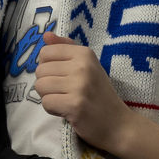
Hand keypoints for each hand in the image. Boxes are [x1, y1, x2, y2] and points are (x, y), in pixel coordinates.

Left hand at [34, 32, 130, 150]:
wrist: (118, 124)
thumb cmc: (99, 94)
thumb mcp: (87, 65)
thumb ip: (66, 48)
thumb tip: (46, 34)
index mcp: (84, 53)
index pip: (45, 52)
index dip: (48, 67)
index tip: (62, 77)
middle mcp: (82, 66)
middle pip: (40, 70)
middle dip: (48, 84)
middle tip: (65, 92)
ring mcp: (79, 85)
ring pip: (40, 86)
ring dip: (49, 97)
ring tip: (65, 101)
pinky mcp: (75, 105)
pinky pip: (46, 103)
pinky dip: (52, 109)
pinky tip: (66, 111)